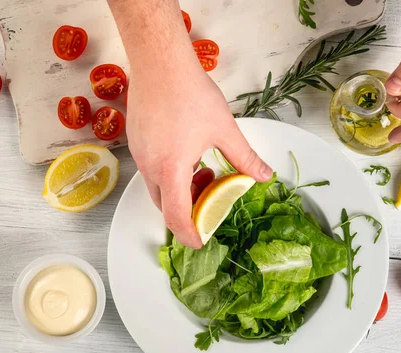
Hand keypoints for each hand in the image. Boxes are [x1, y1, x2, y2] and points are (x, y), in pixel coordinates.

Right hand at [127, 64, 272, 248]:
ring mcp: (140, 154)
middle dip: (188, 210)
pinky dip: (171, 174)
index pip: (176, 217)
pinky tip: (189, 154)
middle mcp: (150, 166)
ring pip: (158, 187)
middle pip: (165, 206)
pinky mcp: (137, 141)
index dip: (189, 234)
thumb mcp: (224, 130)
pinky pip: (152, 170)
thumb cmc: (189, 93)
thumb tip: (263, 176)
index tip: (200, 241)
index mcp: (171, 169)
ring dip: (181, 190)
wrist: (159, 62)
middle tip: (211, 199)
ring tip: (204, 171)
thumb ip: (244, 157)